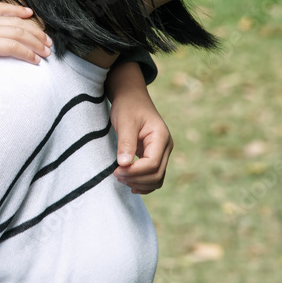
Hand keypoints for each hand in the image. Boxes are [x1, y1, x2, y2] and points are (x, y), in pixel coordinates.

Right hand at [0, 2, 51, 77]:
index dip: (16, 10)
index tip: (30, 14)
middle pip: (14, 22)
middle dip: (34, 31)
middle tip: (47, 40)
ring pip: (18, 33)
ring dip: (35, 43)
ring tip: (46, 53)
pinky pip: (13, 46)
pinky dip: (27, 53)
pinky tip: (34, 60)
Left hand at [106, 61, 171, 193]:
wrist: (131, 98)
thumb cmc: (128, 106)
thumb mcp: (125, 122)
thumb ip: (126, 143)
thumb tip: (124, 164)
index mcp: (161, 137)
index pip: (152, 163)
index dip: (135, 171)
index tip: (116, 170)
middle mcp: (165, 146)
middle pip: (156, 174)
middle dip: (136, 179)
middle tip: (116, 174)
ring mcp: (162, 152)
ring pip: (157, 179)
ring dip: (139, 183)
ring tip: (120, 178)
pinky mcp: (155, 156)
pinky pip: (154, 176)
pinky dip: (144, 184)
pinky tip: (130, 184)